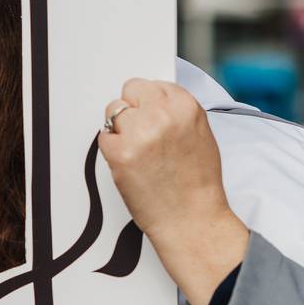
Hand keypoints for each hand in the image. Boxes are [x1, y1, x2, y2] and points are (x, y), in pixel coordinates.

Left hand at [99, 80, 248, 304]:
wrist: (192, 220)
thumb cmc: (197, 183)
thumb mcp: (200, 134)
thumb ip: (176, 112)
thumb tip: (151, 100)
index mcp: (186, 107)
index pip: (152, 84)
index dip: (148, 103)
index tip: (151, 118)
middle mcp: (163, 115)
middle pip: (129, 91)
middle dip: (132, 110)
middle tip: (141, 136)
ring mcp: (140, 133)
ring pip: (112, 111)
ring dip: (119, 129)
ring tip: (137, 152)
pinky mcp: (120, 153)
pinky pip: (103, 137)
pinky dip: (111, 150)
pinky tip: (129, 165)